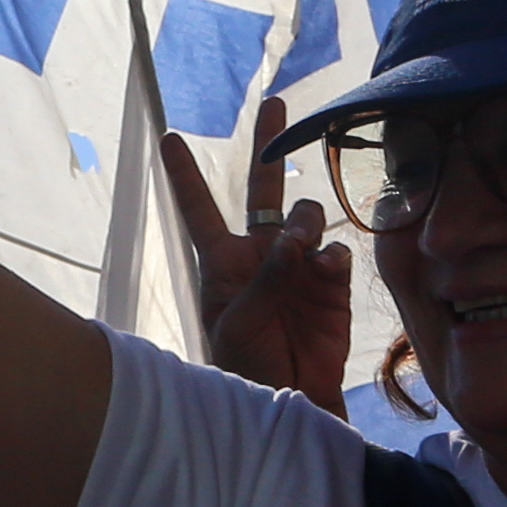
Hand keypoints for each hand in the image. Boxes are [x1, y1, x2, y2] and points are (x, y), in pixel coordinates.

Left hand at [158, 92, 350, 414]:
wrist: (289, 401)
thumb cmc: (245, 366)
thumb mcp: (237, 321)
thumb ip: (266, 276)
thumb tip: (298, 239)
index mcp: (223, 261)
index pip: (199, 208)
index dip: (186, 174)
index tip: (169, 137)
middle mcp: (262, 254)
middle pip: (263, 188)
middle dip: (268, 144)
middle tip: (273, 104)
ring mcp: (300, 265)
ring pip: (306, 216)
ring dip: (304, 223)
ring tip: (302, 249)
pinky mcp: (332, 283)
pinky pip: (336, 252)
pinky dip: (331, 256)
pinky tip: (325, 268)